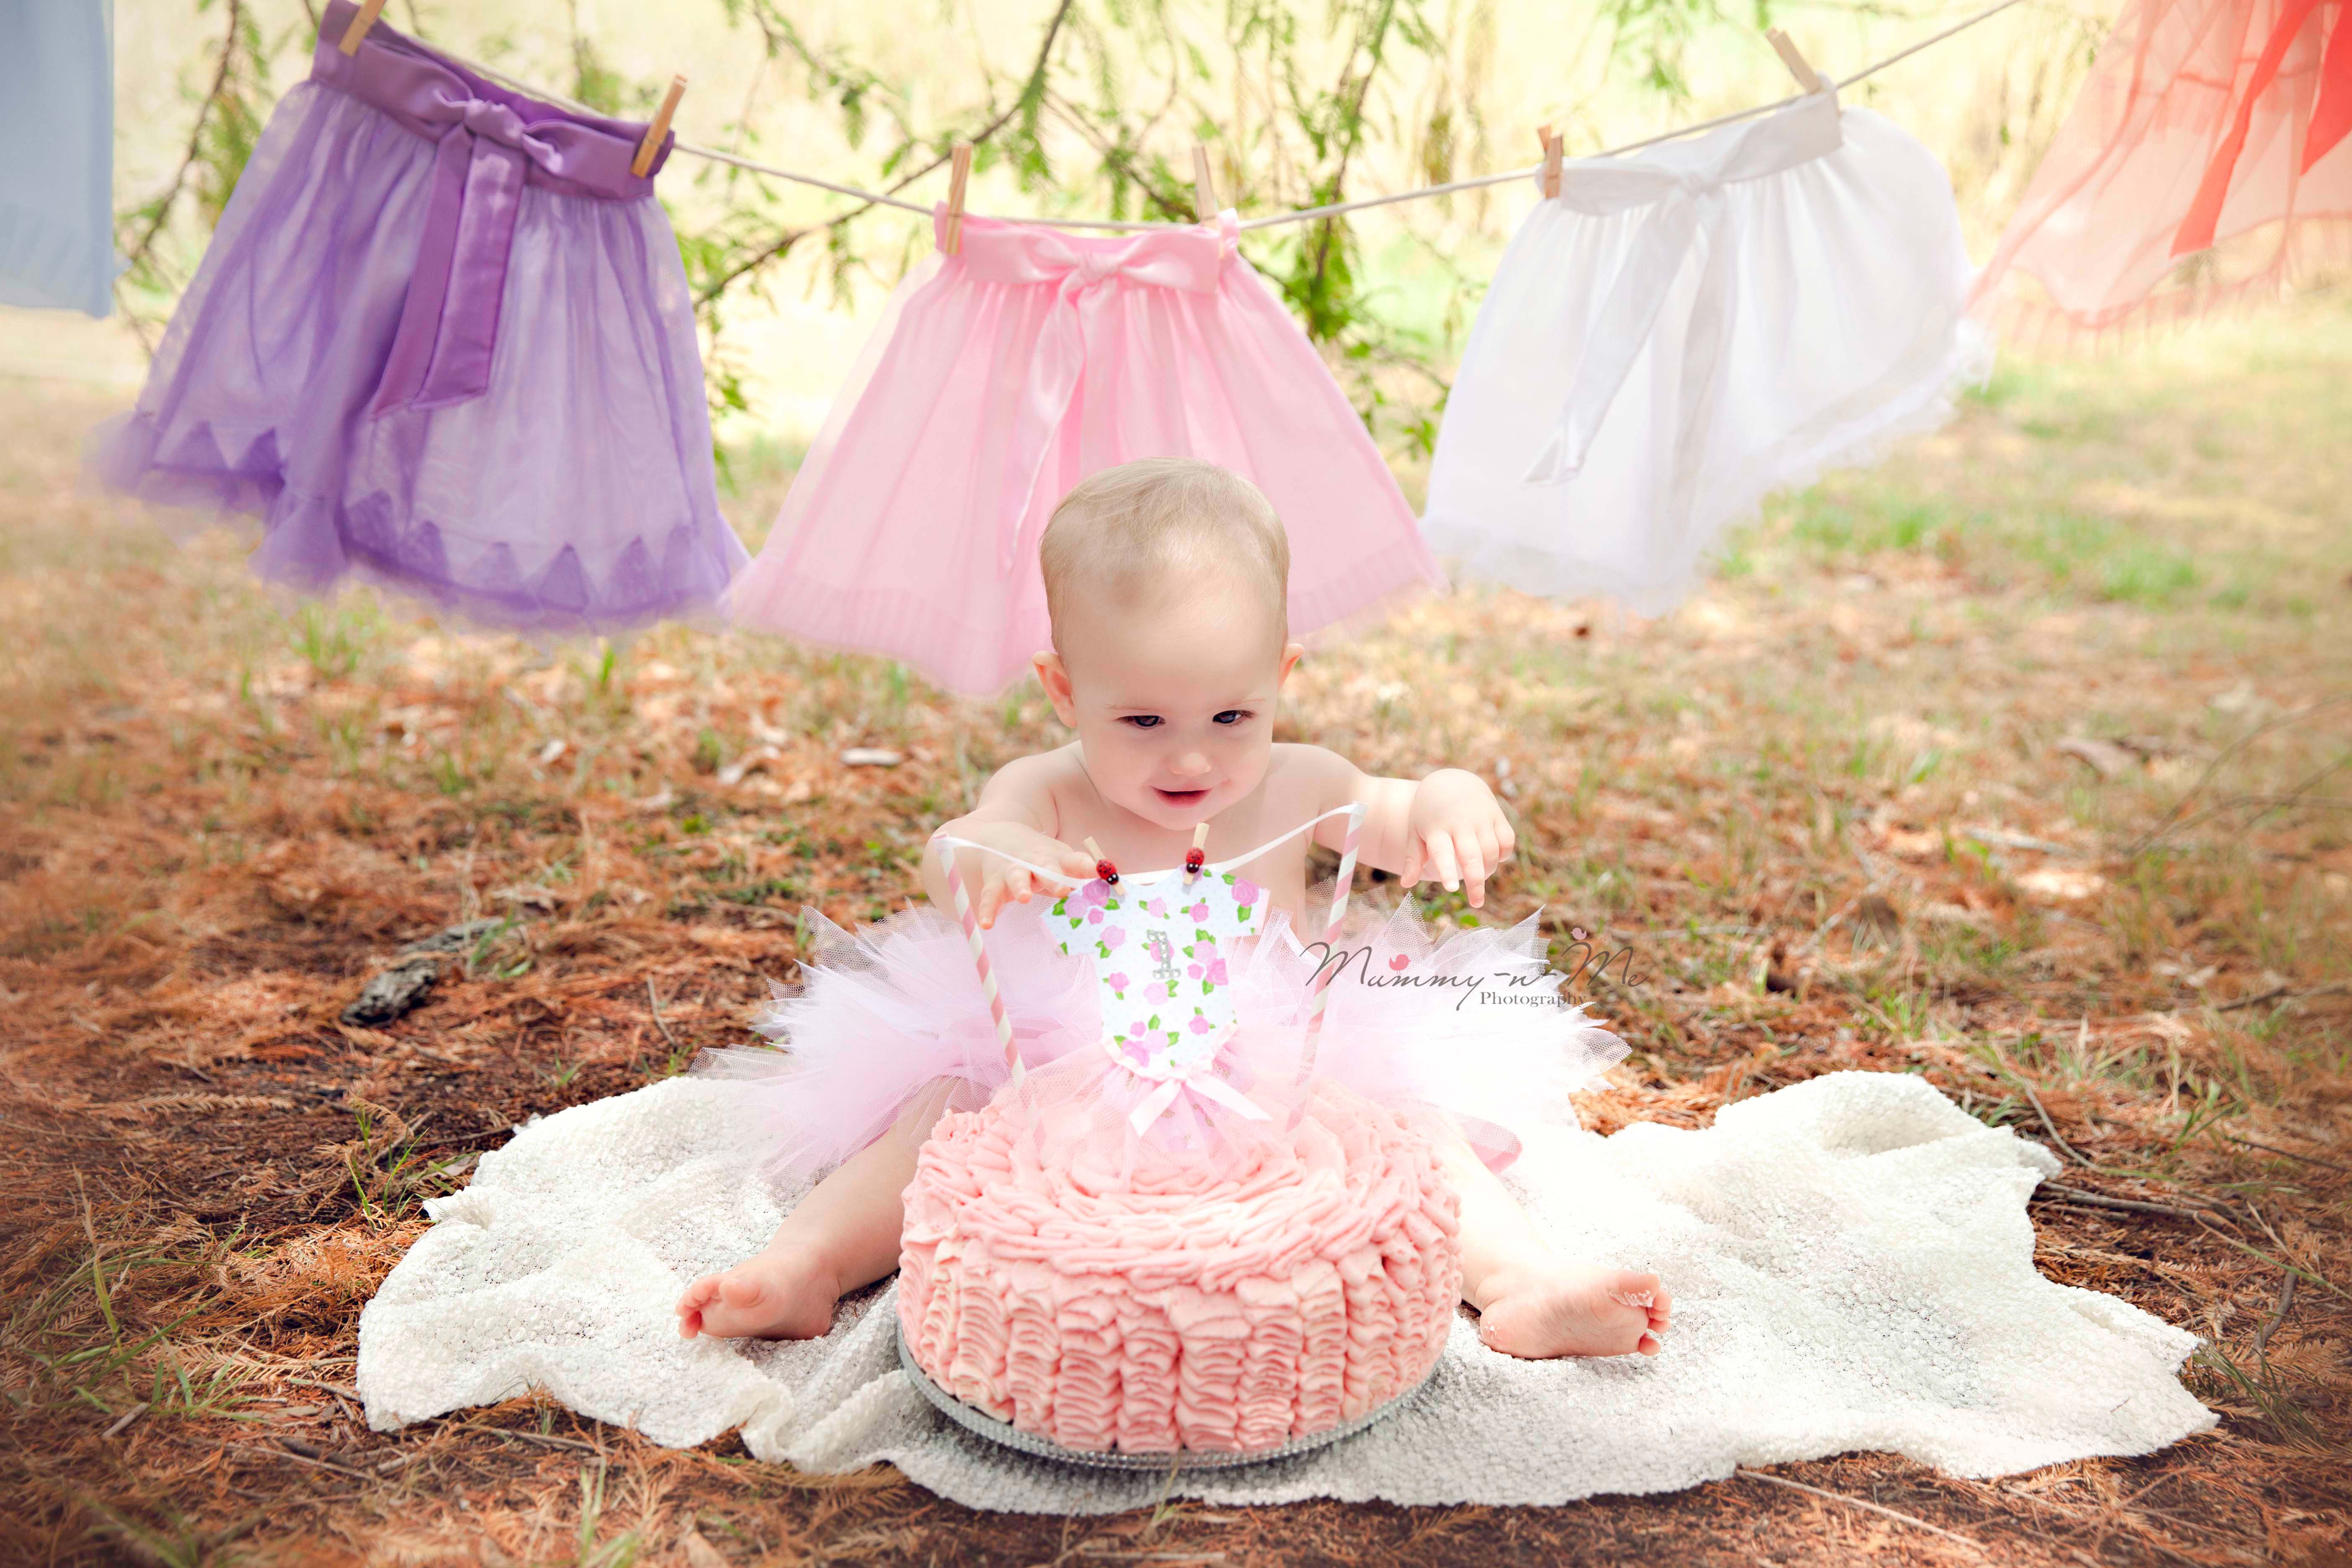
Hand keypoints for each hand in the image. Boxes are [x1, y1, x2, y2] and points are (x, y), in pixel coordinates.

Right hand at [959, 823, 1097, 928]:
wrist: (1003, 837)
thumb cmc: (1042, 859)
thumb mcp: (1063, 862)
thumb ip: (1083, 877)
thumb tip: (1115, 890)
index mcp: (1057, 858)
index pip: (1075, 860)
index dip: (1088, 866)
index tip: (1102, 872)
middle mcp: (1035, 862)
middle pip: (1045, 868)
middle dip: (1054, 879)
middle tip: (1063, 890)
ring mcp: (1013, 870)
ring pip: (1016, 877)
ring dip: (1020, 886)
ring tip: (1024, 898)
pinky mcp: (994, 882)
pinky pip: (990, 896)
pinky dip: (987, 909)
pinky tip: (986, 924)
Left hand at [1397, 770, 1514, 907]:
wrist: (1451, 782)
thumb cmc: (1429, 814)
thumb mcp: (1415, 832)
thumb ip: (1412, 859)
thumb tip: (1406, 885)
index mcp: (1436, 827)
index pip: (1442, 852)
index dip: (1448, 870)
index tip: (1451, 888)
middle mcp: (1460, 822)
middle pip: (1471, 857)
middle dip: (1475, 883)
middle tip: (1476, 903)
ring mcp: (1481, 817)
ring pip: (1491, 852)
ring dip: (1488, 870)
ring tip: (1479, 877)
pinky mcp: (1497, 815)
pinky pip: (1507, 841)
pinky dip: (1503, 855)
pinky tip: (1493, 859)